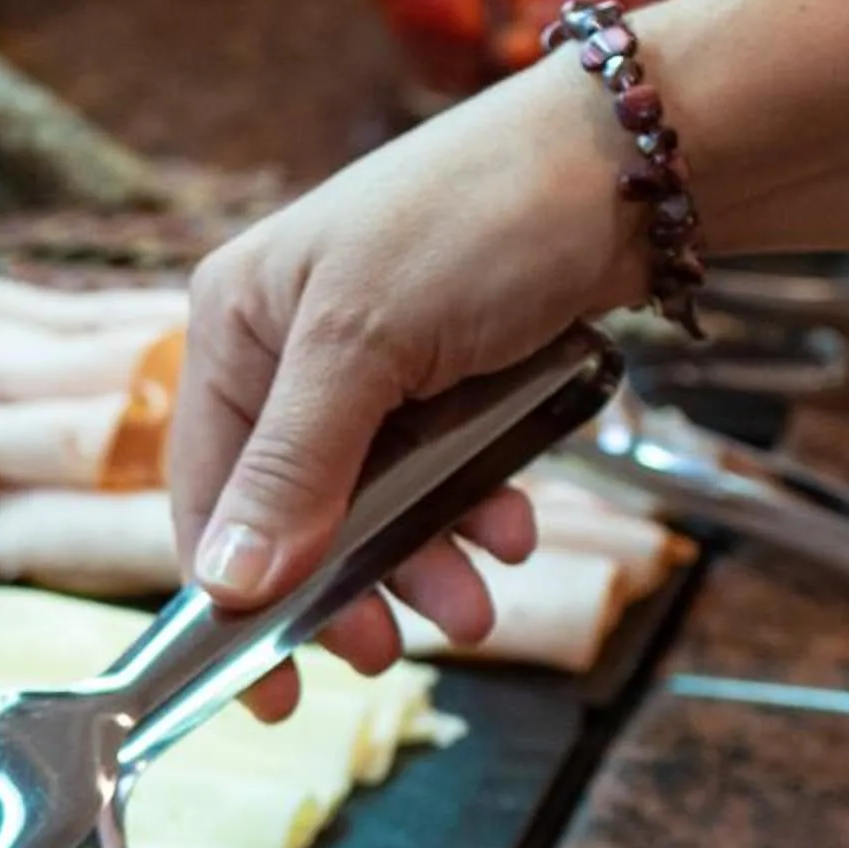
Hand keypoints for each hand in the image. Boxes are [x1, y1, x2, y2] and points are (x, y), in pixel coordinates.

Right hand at [174, 67, 646, 718]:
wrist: (642, 160)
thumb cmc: (480, 220)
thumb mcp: (367, 349)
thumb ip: (294, 471)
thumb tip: (227, 586)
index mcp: (236, 326)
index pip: (206, 492)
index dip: (235, 596)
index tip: (275, 687)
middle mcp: (290, 349)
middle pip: (293, 511)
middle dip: (349, 585)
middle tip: (389, 652)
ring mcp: (372, 363)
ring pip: (375, 503)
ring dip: (424, 561)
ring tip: (476, 603)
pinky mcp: (448, 373)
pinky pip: (440, 472)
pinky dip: (472, 510)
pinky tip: (513, 527)